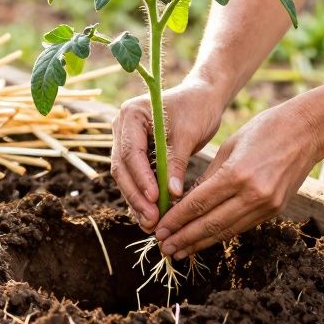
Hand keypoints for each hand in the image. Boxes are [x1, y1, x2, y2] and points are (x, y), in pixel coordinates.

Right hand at [111, 79, 224, 231]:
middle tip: (152, 220)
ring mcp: (125, 140)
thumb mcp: (188, 134)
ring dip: (137, 201)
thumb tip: (172, 195)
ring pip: (125, 177)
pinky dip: (142, 196)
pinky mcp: (135, 153)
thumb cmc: (197, 109)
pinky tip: (150, 216)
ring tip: (151, 224)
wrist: (202, 99)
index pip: (131, 152)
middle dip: (136, 196)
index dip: (141, 178)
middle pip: (122, 168)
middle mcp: (121, 127)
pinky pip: (134, 178)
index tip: (155, 199)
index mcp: (131, 114)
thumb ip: (176, 162)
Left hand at [155, 99, 323, 259]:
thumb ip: (208, 177)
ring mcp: (267, 205)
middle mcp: (253, 194)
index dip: (177, 220)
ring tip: (180, 250)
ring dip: (201, 243)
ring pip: (226, 231)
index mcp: (237, 174)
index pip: (199, 204)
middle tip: (164, 247)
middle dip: (184, 238)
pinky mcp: (275, 210)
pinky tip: (205, 240)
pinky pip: (242, 226)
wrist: (308, 131)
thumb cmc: (265, 130)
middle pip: (211, 224)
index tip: (159, 230)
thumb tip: (185, 203)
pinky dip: (221, 235)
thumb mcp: (229, 147)